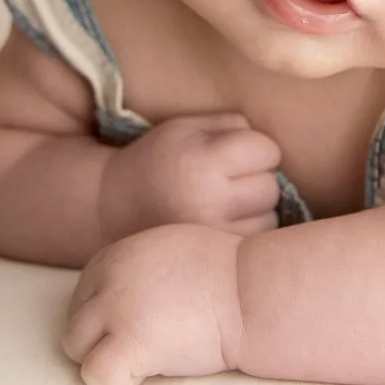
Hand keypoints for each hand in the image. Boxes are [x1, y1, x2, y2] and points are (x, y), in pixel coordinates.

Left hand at [63, 223, 244, 384]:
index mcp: (118, 254)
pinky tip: (151, 371)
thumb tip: (124, 300)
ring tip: (150, 357)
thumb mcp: (171, 251)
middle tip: (146, 345)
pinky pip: (96, 375)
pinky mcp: (130, 342)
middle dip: (103, 339)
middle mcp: (109, 277)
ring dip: (108, 358)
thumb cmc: (230, 276)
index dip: (109, 316)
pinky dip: (119, 381)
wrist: (255, 291)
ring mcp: (116, 309)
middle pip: (76, 321)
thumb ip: (138, 270)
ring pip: (76, 348)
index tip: (143, 324)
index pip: (85, 294)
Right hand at [98, 111, 283, 240]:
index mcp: (203, 161)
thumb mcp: (186, 127)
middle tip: (228, 180)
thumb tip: (274, 149)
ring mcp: (212, 236)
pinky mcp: (212, 258)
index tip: (236, 154)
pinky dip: (247, 233)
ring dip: (256, 211)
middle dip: (258, 179)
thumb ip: (232, 126)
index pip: (267, 151)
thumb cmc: (158, 160)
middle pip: (271, 188)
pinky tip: (224, 224)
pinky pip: (253, 244)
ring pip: (269, 220)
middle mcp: (210, 202)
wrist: (111, 207)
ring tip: (224, 204)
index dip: (257, 149)